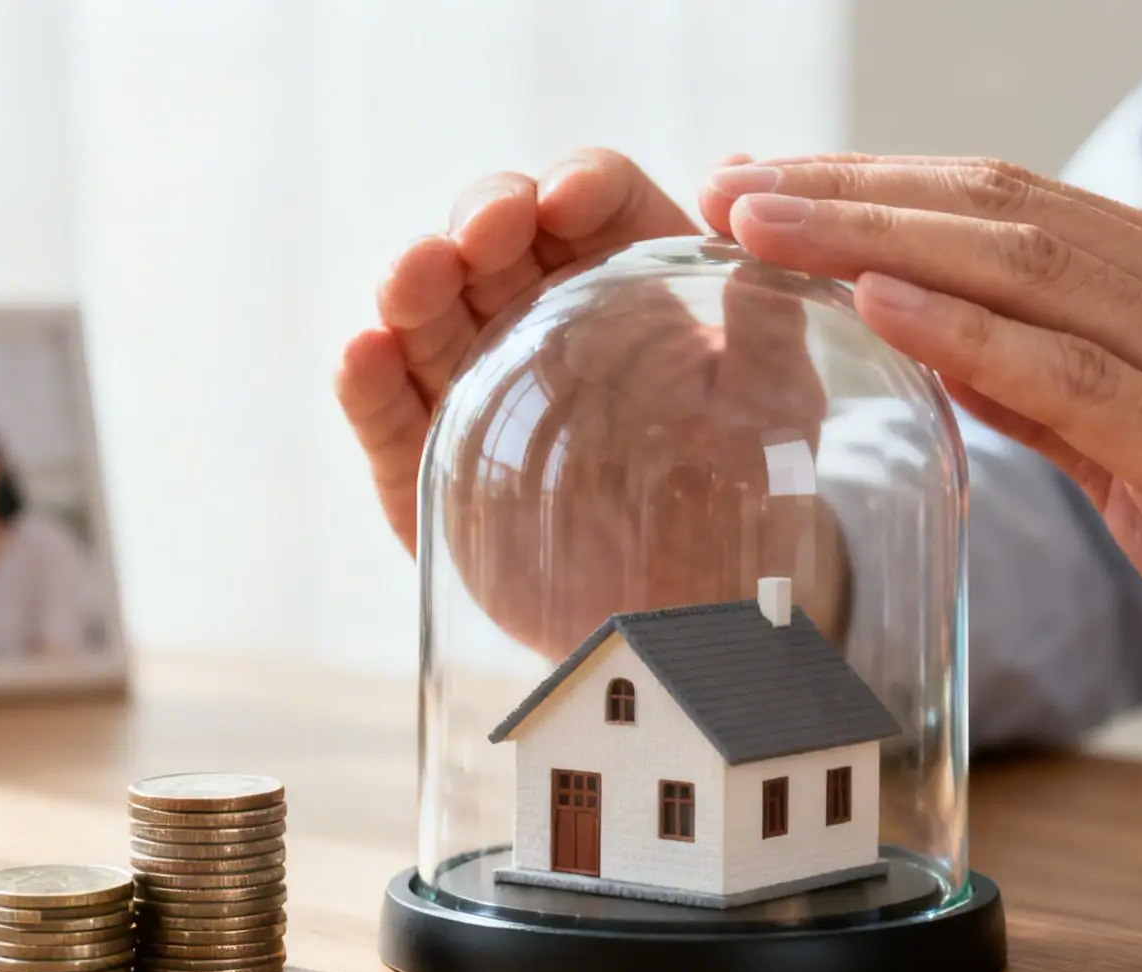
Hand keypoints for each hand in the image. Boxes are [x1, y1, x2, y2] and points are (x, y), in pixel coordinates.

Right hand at [336, 150, 845, 659]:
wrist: (693, 613)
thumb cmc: (743, 493)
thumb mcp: (776, 408)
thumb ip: (769, 329)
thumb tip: (753, 251)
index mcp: (628, 279)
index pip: (597, 205)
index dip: (579, 187)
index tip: (572, 201)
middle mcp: (542, 315)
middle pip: (497, 236)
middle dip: (484, 218)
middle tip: (484, 234)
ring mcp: (476, 380)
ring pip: (429, 308)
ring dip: (412, 279)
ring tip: (414, 276)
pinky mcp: (429, 455)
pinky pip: (386, 408)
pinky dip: (365, 377)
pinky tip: (366, 351)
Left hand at [704, 155, 1141, 768]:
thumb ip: (1064, 396)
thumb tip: (945, 350)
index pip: (1006, 211)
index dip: (875, 189)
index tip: (762, 186)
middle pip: (995, 213)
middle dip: (845, 189)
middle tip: (721, 180)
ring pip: (1022, 268)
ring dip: (872, 234)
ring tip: (753, 219)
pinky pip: (1078, 377)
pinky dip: (970, 331)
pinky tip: (877, 299)